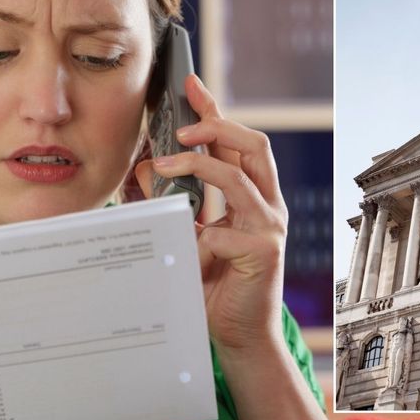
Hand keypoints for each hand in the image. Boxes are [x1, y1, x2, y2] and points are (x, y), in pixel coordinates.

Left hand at [135, 74, 287, 352]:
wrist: (241, 335)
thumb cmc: (217, 284)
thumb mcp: (192, 235)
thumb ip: (178, 203)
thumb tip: (149, 168)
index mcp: (253, 196)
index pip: (237, 142)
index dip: (215, 110)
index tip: (190, 84)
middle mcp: (267, 205)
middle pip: (254, 145)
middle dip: (218, 125)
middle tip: (183, 126)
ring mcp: (270, 227)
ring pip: (240, 177)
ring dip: (199, 166)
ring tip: (164, 168)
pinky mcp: (264, 253)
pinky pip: (223, 232)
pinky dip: (196, 239)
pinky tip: (186, 254)